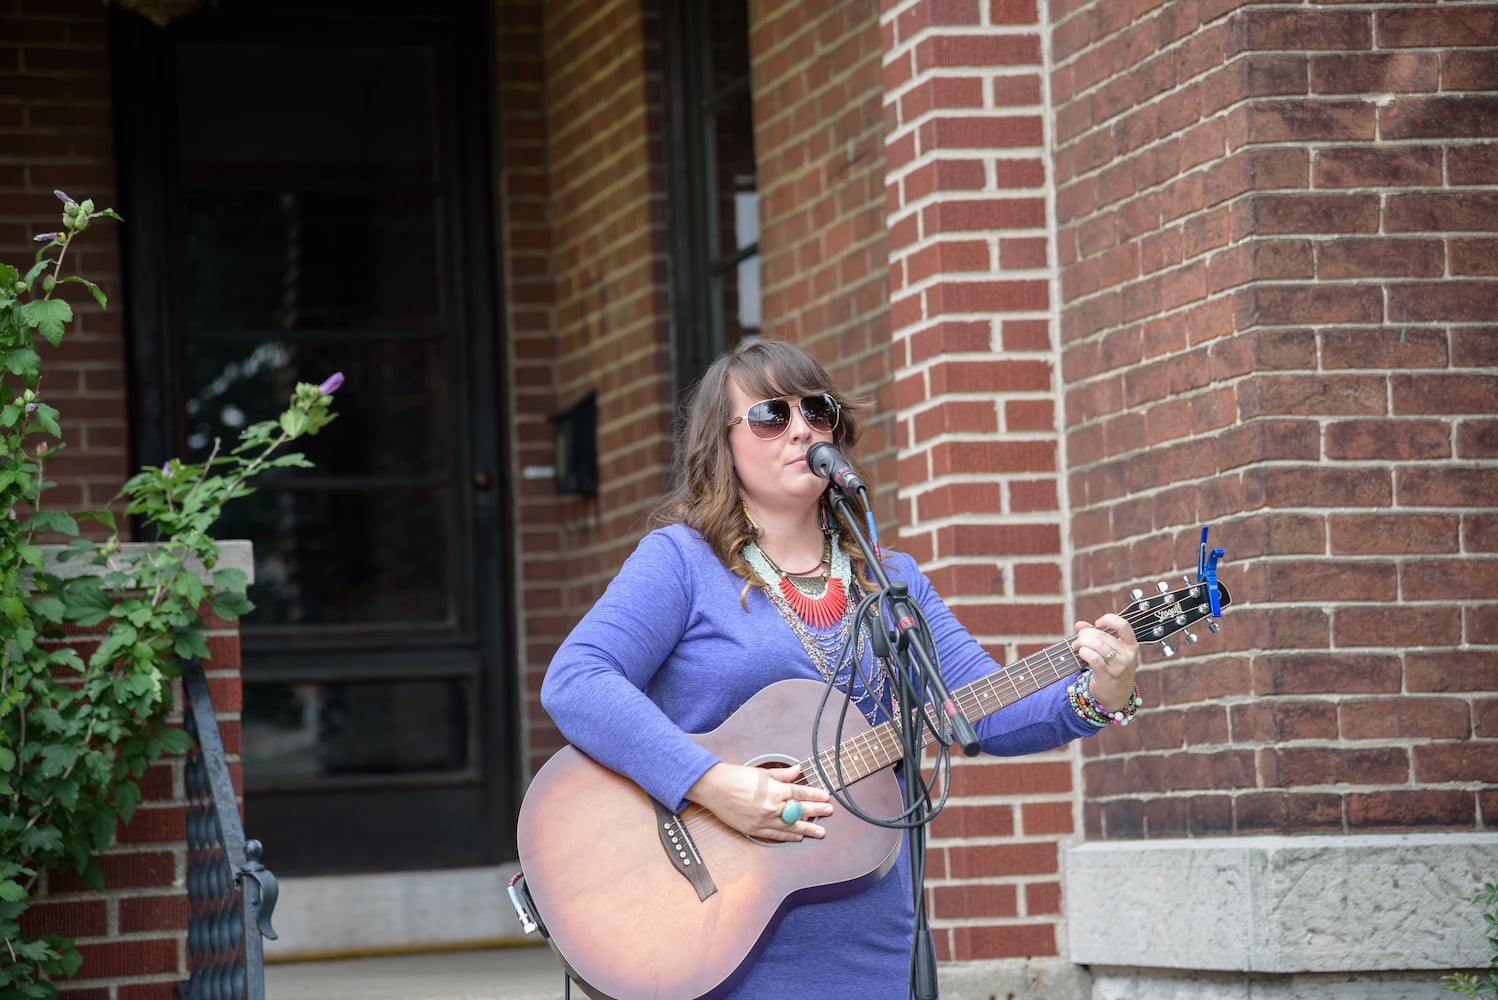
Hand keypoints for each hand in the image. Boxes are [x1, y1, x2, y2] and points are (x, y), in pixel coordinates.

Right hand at [685, 762, 831, 841]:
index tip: (825, 797)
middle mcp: (771, 807)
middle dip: (816, 811)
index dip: (814, 796)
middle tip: (829, 812)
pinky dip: (788, 836)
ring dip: (807, 828)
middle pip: (799, 810)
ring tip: (820, 831)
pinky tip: (798, 836)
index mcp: (774, 790)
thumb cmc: (736, 777)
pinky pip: (775, 835)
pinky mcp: (754, 829)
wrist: (714, 788)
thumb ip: (782, 775)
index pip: (800, 793)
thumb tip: (798, 769)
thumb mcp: (762, 773)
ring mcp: (763, 820)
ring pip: (790, 826)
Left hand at [1071, 613, 1139, 711]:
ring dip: (1082, 642)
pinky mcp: (1108, 675)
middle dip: (1085, 635)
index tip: (1097, 623)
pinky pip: (1094, 658)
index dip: (1108, 619)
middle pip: (1102, 635)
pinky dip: (1084, 652)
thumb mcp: (1109, 653)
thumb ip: (1095, 636)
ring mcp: (1120, 666)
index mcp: (1131, 646)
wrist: (1116, 697)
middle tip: (1077, 640)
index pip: (1123, 625)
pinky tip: (1081, 653)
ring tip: (1076, 647)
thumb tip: (1079, 624)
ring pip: (1098, 644)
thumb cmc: (1111, 671)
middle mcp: (1129, 655)